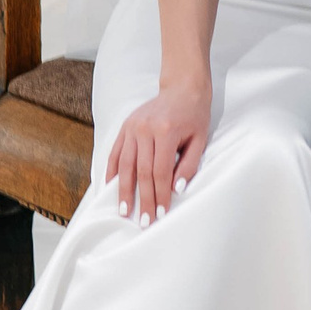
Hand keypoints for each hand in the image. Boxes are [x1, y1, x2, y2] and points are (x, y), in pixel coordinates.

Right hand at [105, 68, 211, 225]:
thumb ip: (189, 165)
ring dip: (123, 190)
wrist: (182, 88)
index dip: (160, 195)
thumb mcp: (200, 139)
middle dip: (142, 199)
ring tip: (124, 211)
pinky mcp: (125, 126)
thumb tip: (176, 189)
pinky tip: (110, 188)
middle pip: (142, 171)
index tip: (160, 213)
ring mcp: (132, 127)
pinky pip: (115, 153)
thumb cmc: (194, 115)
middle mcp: (145, 129)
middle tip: (143, 221)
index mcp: (166, 131)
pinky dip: (111, 172)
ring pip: (124, 164)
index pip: (161, 171)